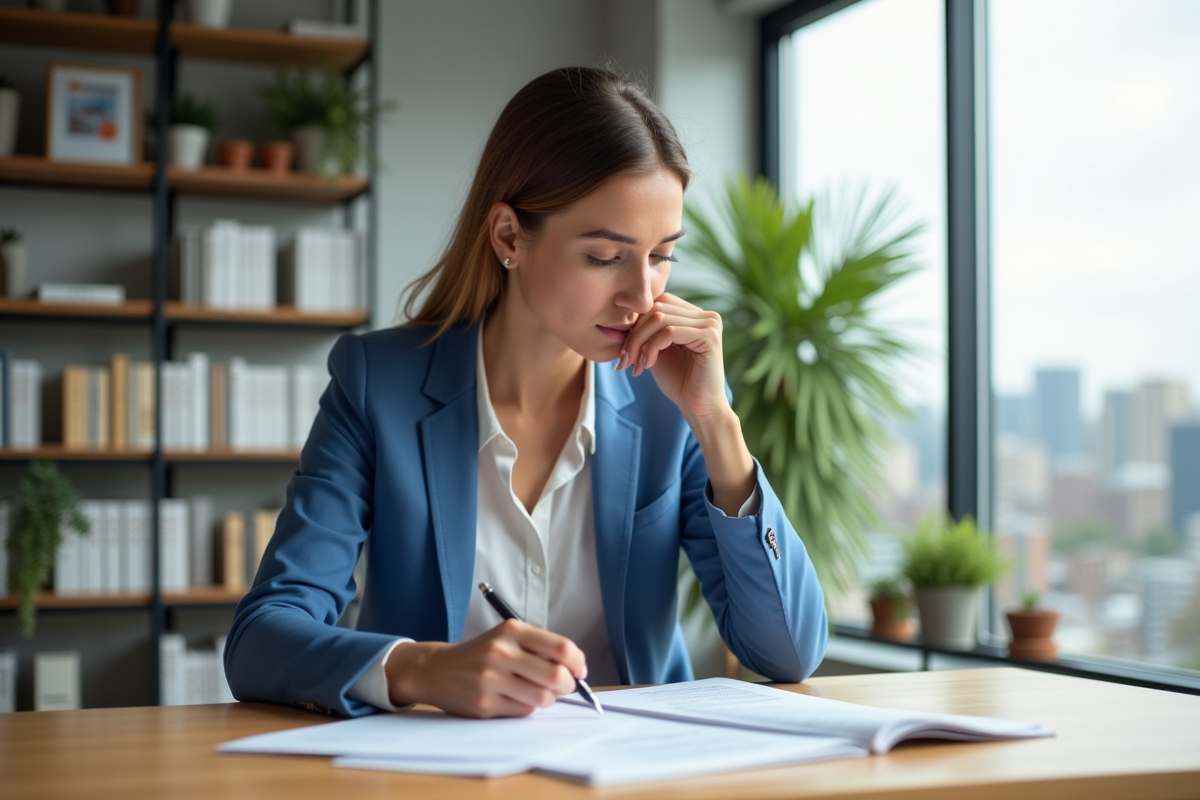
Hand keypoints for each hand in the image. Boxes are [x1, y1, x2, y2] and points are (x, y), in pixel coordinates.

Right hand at [383, 619, 586, 717]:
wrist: (436, 669)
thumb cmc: (481, 654)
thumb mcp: (507, 637)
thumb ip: (540, 648)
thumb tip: (577, 669)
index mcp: (512, 630)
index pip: (561, 648)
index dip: (578, 663)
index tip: (580, 670)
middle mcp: (501, 652)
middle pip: (557, 676)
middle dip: (568, 685)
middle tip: (563, 685)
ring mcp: (491, 679)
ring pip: (543, 697)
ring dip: (549, 698)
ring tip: (539, 692)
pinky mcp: (484, 704)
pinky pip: (524, 710)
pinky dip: (528, 707)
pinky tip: (516, 698)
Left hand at [617, 292, 728, 424]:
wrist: (698, 408)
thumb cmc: (678, 381)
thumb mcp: (657, 350)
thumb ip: (647, 330)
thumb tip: (623, 314)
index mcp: (695, 315)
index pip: (658, 301)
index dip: (637, 321)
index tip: (625, 349)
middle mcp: (706, 315)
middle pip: (657, 308)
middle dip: (635, 334)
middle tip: (625, 359)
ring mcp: (710, 324)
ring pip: (660, 319)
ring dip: (640, 342)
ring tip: (636, 364)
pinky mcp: (710, 337)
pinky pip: (670, 332)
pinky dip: (652, 348)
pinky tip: (649, 365)